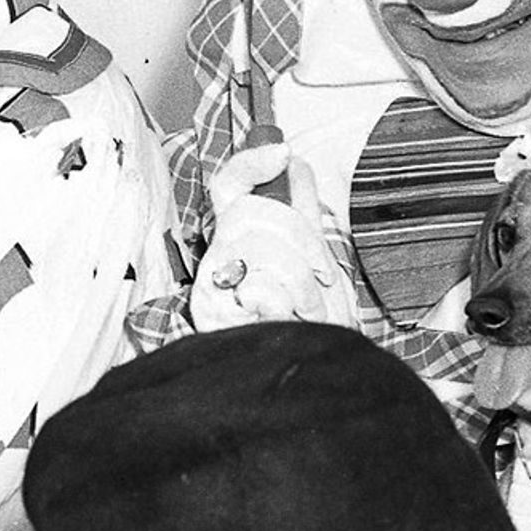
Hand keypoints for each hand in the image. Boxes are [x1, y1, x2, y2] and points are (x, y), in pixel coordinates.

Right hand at [187, 139, 356, 331]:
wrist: (299, 377)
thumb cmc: (305, 319)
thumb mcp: (310, 255)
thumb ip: (301, 207)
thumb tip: (294, 162)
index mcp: (240, 237)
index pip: (231, 184)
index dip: (252, 162)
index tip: (283, 153)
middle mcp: (218, 254)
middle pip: (253, 212)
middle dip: (302, 244)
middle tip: (321, 281)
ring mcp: (210, 283)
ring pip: (260, 249)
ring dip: (301, 286)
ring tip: (308, 313)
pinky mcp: (210, 313)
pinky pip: (257, 288)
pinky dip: (283, 309)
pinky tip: (282, 324)